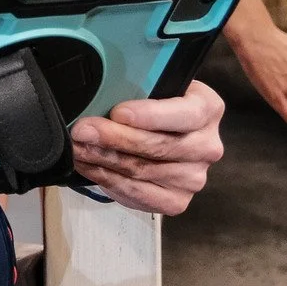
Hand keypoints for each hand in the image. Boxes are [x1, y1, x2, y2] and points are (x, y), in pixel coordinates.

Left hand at [69, 80, 224, 215]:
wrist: (163, 132)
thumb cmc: (155, 102)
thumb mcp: (154, 84)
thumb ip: (139, 83)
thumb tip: (105, 88)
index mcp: (208, 108)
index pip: (183, 114)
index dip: (150, 115)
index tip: (118, 112)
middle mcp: (207, 146)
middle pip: (158, 147)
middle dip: (114, 138)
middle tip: (82, 130)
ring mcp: (194, 178)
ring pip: (143, 171)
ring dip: (104, 160)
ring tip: (78, 148)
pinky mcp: (177, 201)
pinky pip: (139, 194)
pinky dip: (109, 180)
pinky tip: (90, 167)